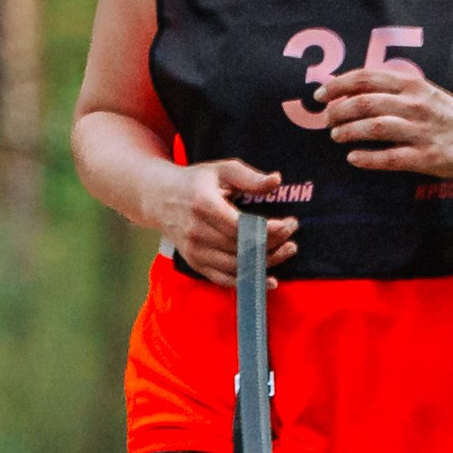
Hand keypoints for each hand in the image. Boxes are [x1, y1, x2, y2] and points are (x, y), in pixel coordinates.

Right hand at [160, 160, 298, 285]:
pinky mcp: (195, 263)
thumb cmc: (196, 182)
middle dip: (273, 244)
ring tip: (287, 251)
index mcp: (204, 205)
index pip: (242, 226)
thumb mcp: (221, 170)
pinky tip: (269, 280)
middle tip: (292, 236)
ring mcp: (194, 251)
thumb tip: (276, 181)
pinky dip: (248, 282)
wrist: (160, 198)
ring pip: (237, 266)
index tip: (289, 224)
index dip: (269, 230)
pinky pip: (224, 279)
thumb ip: (249, 177)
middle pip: (242, 248)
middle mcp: (197, 231)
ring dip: (267, 263)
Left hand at [319, 66, 452, 178]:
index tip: (320, 95)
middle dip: (339, 111)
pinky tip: (353, 159)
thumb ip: (391, 89)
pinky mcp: (426, 158)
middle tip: (327, 120)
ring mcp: (421, 131)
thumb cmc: (446, 115)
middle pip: (366, 103)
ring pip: (375, 128)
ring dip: (349, 132)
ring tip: (336, 136)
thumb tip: (350, 91)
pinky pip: (391, 158)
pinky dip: (368, 158)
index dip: (338, 85)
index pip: (366, 78)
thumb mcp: (422, 91)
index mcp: (411, 84)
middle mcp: (415, 105)